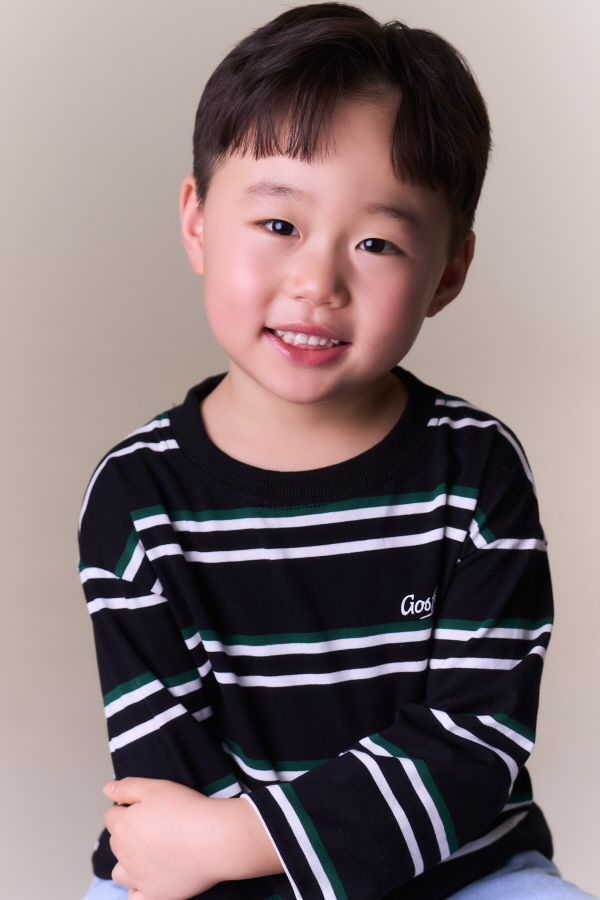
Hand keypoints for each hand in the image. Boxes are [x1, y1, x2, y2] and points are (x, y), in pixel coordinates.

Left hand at [103, 777, 281, 899]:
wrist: (214, 838)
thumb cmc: (188, 810)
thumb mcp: (156, 787)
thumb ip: (127, 787)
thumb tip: (107, 790)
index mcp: (124, 827)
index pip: (111, 816)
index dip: (126, 808)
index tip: (145, 807)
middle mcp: (125, 855)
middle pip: (116, 842)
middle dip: (127, 832)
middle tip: (153, 825)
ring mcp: (138, 879)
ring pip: (120, 872)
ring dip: (127, 862)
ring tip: (148, 852)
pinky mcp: (154, 895)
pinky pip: (135, 898)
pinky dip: (137, 890)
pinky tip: (148, 879)